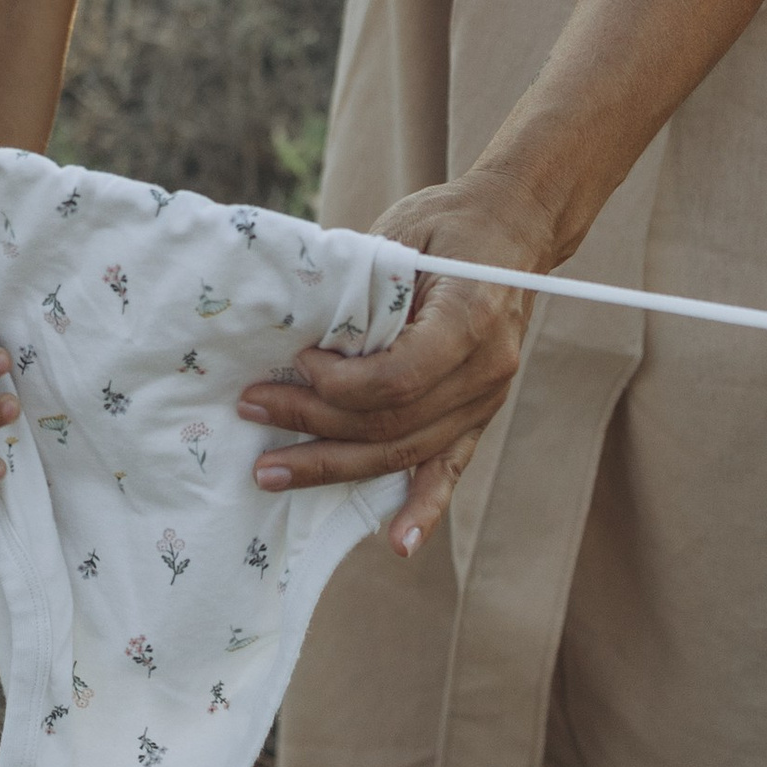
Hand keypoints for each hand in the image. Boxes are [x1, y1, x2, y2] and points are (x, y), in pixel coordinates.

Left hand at [236, 165, 550, 556]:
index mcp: (471, 317)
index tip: (298, 361)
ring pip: (405, 451)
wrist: (514, 227)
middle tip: (251, 411)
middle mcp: (487, 370)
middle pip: (393, 421)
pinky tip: (398, 544)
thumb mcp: (400, 232)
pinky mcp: (479, 414)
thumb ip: (358, 282)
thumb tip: (289, 321)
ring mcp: (487, 399)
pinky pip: (449, 467)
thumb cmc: (448, 223)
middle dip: (314, 424)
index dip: (340, 383)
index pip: (398, 377)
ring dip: (335, 465)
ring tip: (272, 470)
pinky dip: (424, 507)